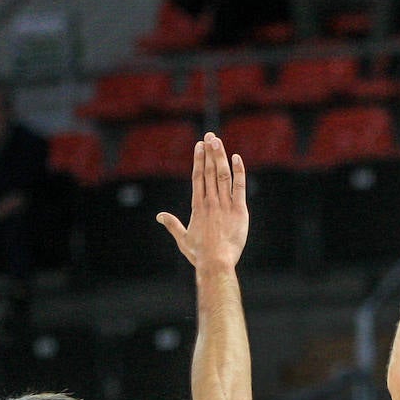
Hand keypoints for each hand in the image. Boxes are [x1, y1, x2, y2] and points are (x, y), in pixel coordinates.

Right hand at [157, 133, 247, 271]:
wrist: (216, 263)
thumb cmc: (199, 254)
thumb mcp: (182, 239)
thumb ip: (172, 225)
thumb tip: (160, 216)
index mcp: (198, 206)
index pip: (197, 177)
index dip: (198, 160)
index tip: (199, 146)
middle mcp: (210, 202)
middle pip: (208, 171)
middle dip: (209, 152)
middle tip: (209, 136)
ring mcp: (225, 205)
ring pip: (221, 175)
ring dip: (220, 156)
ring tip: (218, 141)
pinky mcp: (239, 211)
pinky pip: (239, 187)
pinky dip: (238, 171)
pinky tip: (236, 158)